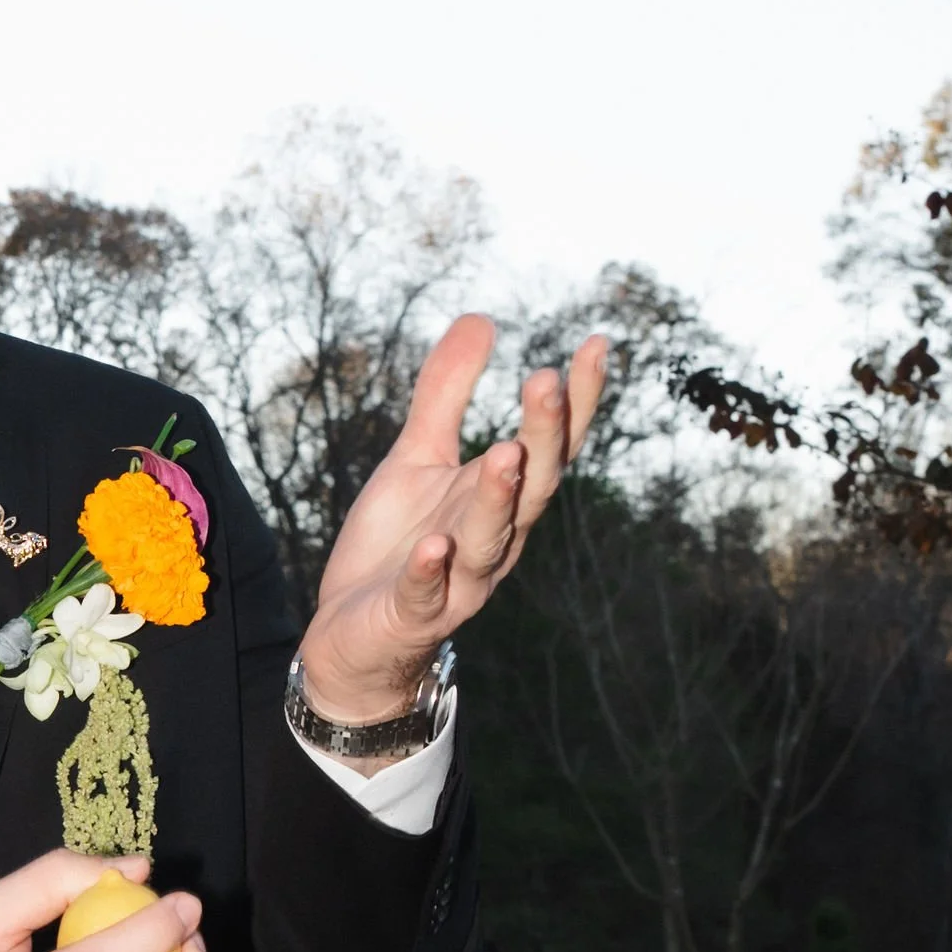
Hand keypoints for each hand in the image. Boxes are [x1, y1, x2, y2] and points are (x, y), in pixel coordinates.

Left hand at [297, 314, 607, 726]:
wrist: (355, 633)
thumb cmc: (397, 541)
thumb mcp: (417, 457)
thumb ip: (446, 393)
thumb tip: (483, 318)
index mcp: (501, 498)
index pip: (550, 445)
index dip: (577, 400)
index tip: (596, 344)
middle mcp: (495, 538)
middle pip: (532, 486)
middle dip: (542, 436)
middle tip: (547, 380)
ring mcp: (459, 581)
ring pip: (489, 539)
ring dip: (498, 498)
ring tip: (506, 451)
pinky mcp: (414, 613)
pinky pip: (427, 593)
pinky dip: (433, 571)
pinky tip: (435, 545)